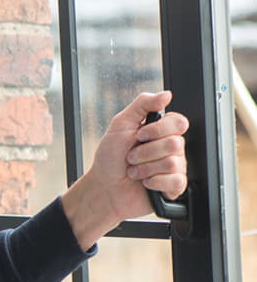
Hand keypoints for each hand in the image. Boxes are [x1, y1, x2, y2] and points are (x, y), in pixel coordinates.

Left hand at [61, 90, 188, 250]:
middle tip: (131, 157)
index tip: (139, 136)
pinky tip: (145, 183)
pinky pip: (176, 181)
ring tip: (134, 172)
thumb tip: (167, 94)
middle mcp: (171, 148)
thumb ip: (143, 104)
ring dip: (145, 168)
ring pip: (173, 163)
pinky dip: (154, 182)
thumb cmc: (110, 158)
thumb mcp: (121, 124)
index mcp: (161, 131)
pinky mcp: (173, 187)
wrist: (103, 187)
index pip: (179, 122)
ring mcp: (173, 168)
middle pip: (176, 144)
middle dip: (145, 152)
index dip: (158, 130)